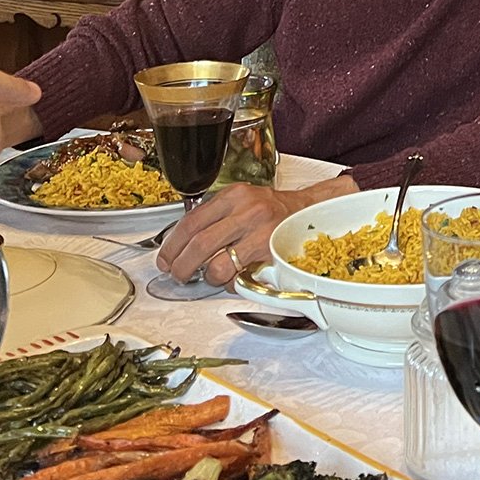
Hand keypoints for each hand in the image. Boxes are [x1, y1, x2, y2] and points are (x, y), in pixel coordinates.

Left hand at [156, 176, 355, 285]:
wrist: (312, 211)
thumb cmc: (275, 211)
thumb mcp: (243, 201)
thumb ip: (216, 216)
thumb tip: (183, 244)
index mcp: (234, 195)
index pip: (192, 221)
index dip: (172, 244)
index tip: (166, 258)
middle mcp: (247, 210)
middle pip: (199, 243)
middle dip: (181, 265)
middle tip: (177, 274)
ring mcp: (260, 231)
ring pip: (218, 263)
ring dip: (207, 276)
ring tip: (208, 277)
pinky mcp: (271, 252)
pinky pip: (240, 275)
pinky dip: (230, 283)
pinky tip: (232, 279)